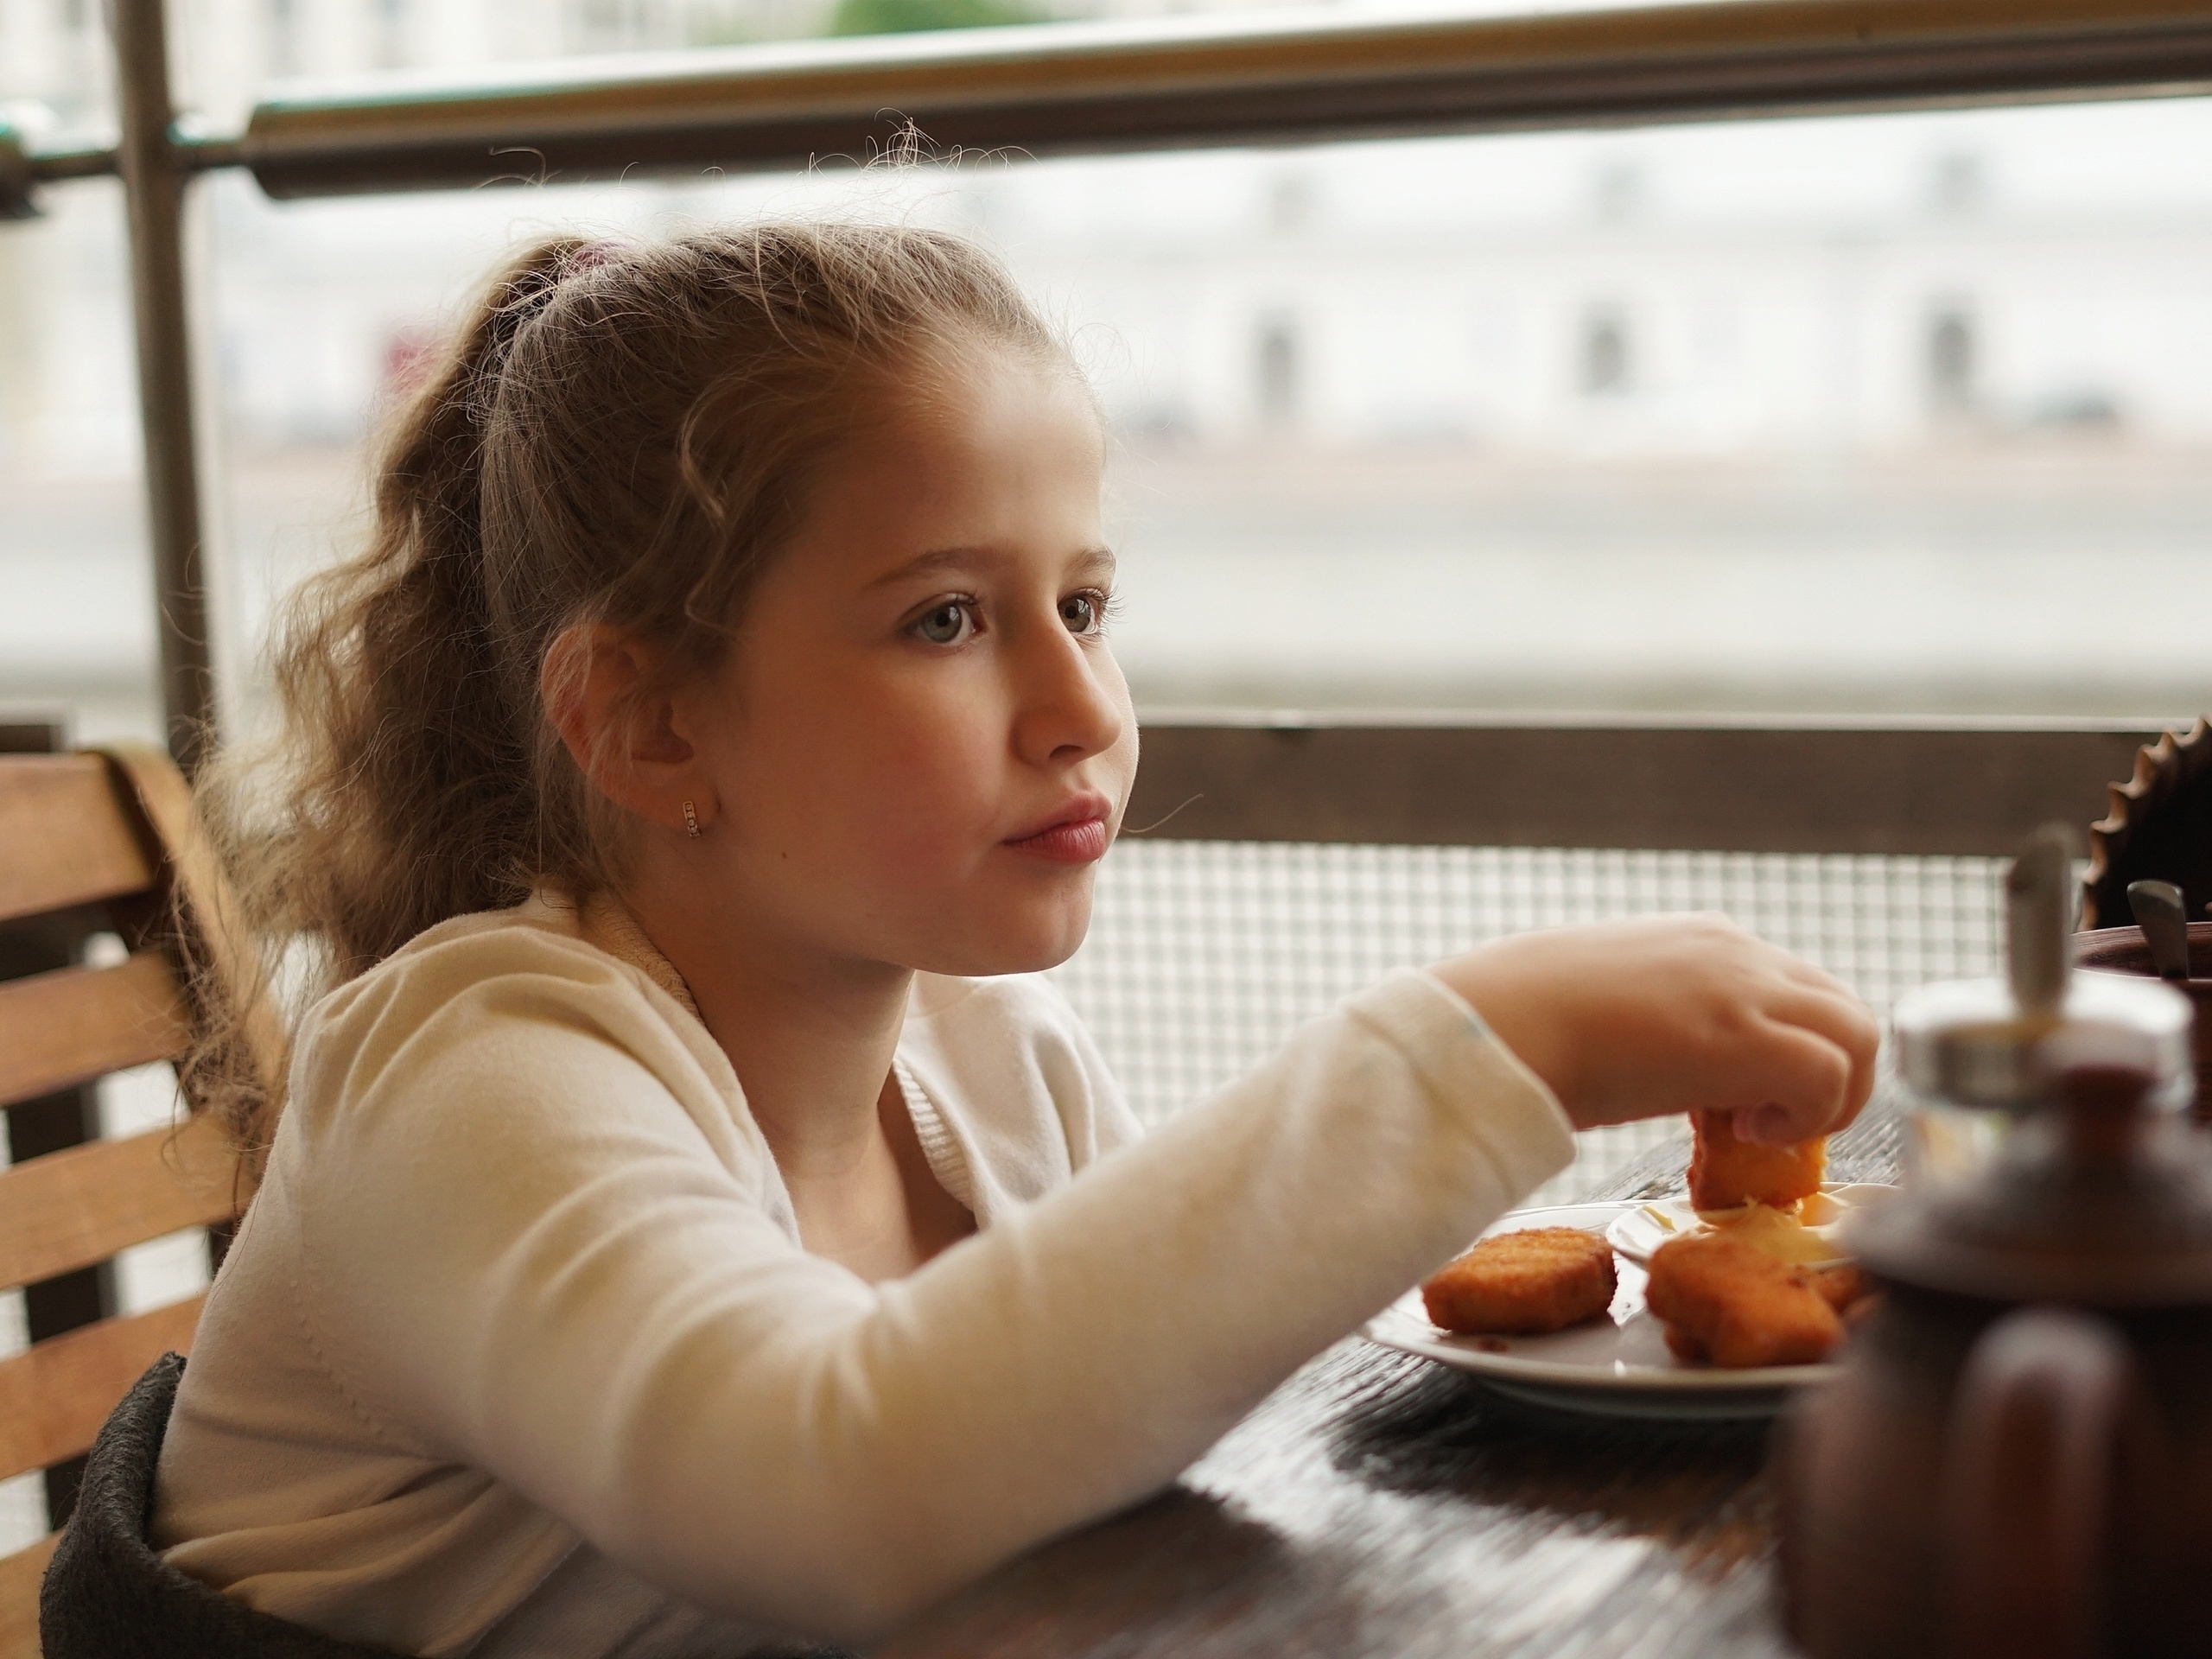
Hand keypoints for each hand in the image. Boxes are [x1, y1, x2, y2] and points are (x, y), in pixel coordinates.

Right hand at [1430, 914, 1878, 1143]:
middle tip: (1773, 1124)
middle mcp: (1738, 952)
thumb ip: (1652, 1014)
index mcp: (1703, 939)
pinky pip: (1831, 1075)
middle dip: (1831, 1076)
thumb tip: (1650, 1058)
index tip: (1746, 1099)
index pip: (1796, 989)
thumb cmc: (1523, 1021)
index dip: (1789, 1050)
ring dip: (1834, 1097)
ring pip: (1860, 1035)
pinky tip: (1751, 1135)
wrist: (1495, 1027)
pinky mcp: (1748, 1040)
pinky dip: (1811, 1117)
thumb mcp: (1606, 1000)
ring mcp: (1747, 991)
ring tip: (1769, 1132)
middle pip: (1844, 1008)